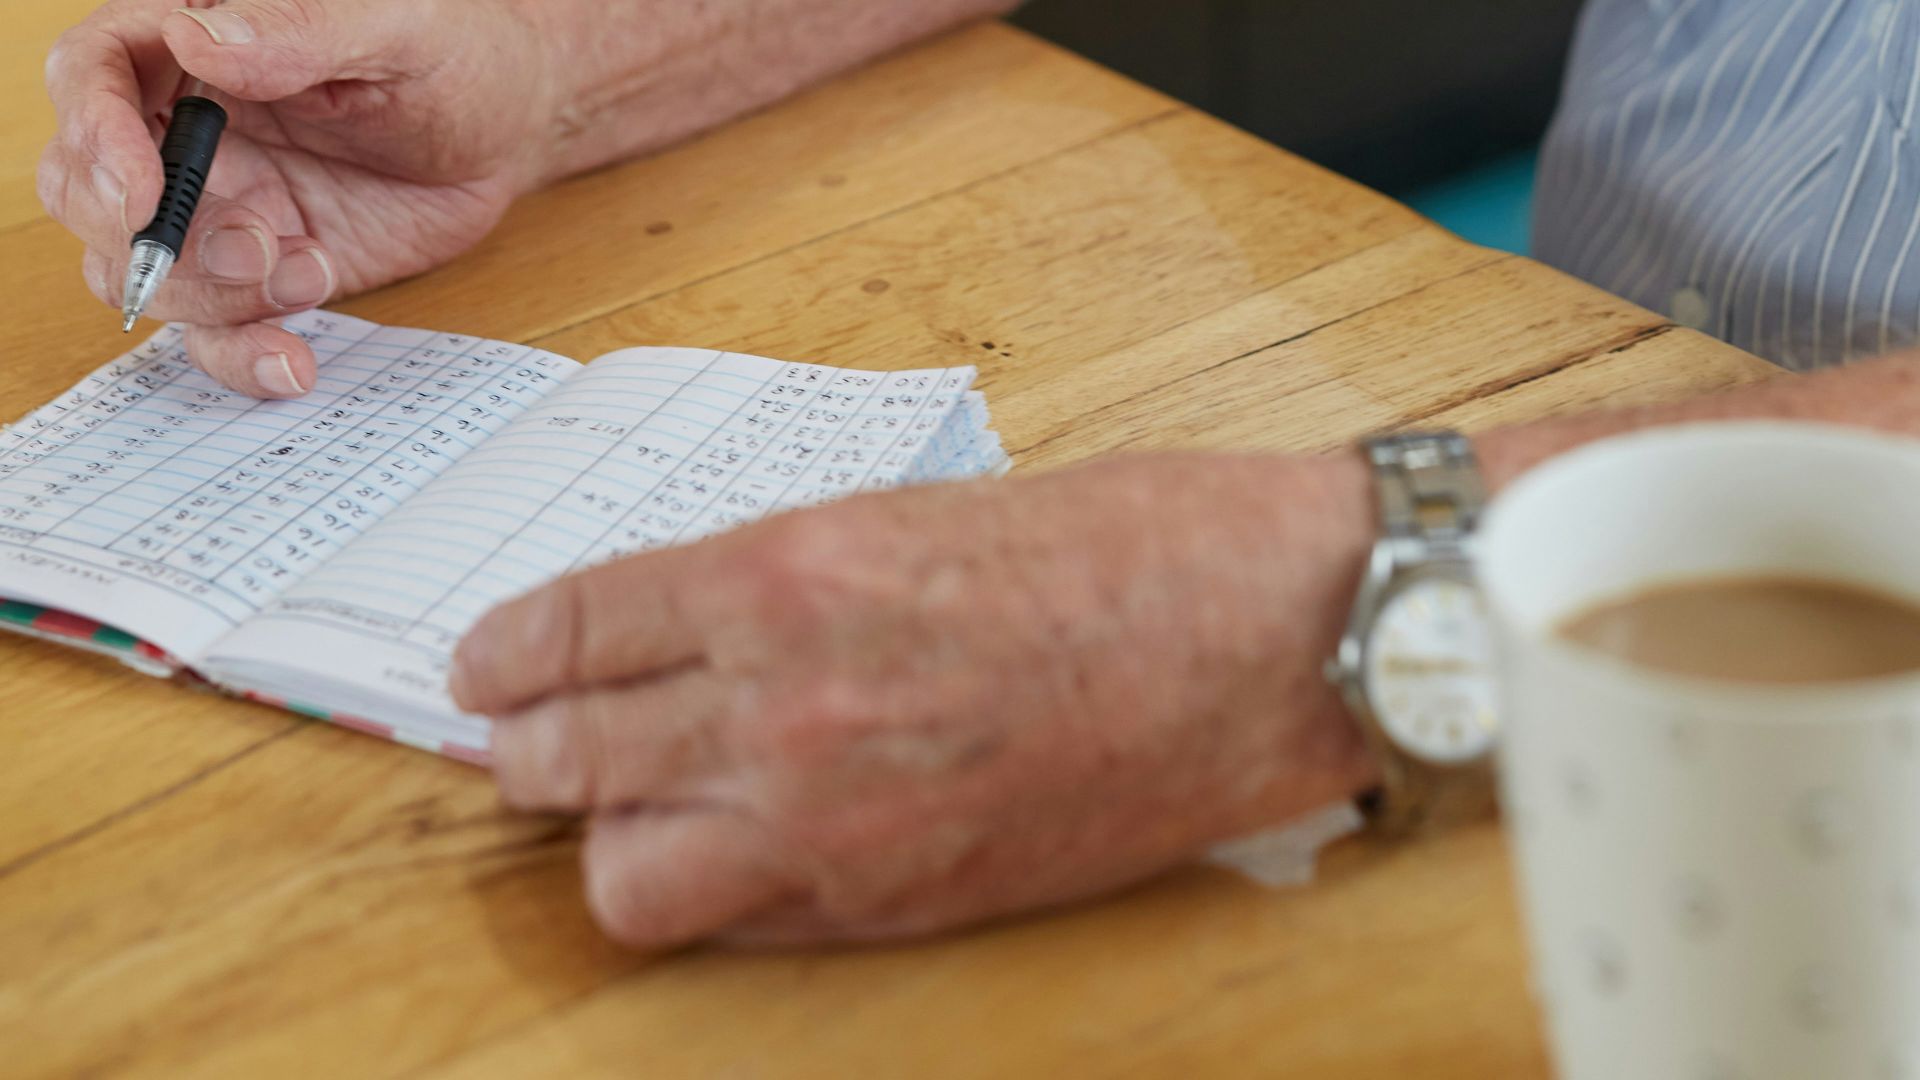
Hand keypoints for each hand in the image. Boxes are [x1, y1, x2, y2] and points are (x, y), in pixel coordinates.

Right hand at [40, 0, 556, 396]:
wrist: (510, 128)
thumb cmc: (452, 54)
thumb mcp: (390, 27)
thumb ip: (296, 32)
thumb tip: (200, 40)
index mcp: (192, 48)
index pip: (89, 74)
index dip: (94, 132)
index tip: (144, 189)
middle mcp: (188, 132)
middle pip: (89, 190)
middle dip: (150, 237)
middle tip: (251, 247)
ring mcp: (221, 209)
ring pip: (144, 272)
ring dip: (212, 295)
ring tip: (310, 269)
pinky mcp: (267, 275)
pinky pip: (216, 330)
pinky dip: (240, 356)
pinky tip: (290, 361)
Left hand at [450, 455, 1379, 947]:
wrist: (1275, 634)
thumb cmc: (1131, 544)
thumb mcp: (923, 511)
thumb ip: (786, 578)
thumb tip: (684, 624)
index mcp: (786, 571)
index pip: (568, 626)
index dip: (505, 654)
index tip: (486, 668)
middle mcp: (783, 702)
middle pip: (559, 757)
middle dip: (529, 746)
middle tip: (535, 738)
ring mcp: (835, 818)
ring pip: (619, 872)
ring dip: (606, 836)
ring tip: (629, 807)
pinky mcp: (896, 900)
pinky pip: (736, 918)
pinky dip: (711, 887)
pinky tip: (734, 848)